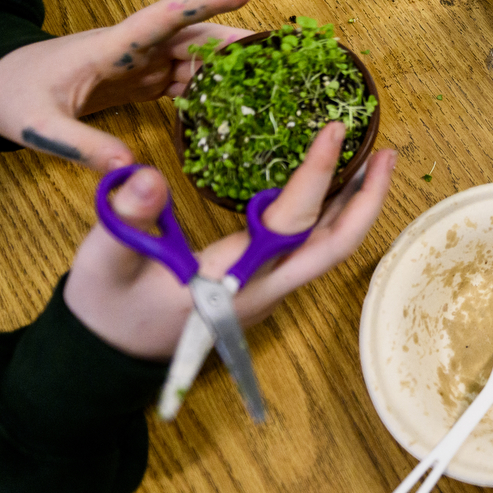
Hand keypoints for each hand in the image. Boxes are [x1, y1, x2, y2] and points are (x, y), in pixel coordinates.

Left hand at [0, 0, 254, 171]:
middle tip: (277, 60)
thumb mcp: (38, 127)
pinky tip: (226, 107)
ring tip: (262, 86)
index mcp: (110, 47)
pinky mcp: (136, 79)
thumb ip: (81, 145)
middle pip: (192, 38)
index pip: (165, 16)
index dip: (206, 4)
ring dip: (223, 71)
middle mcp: (131, 49)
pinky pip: (180, 80)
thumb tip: (128, 169)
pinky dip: (205, 90)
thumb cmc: (10, 95)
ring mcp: (135, 63)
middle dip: (233, 45)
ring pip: (191, 59)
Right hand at [64, 122, 396, 360]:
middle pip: (336, 246)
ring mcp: (268, 289)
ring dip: (354, 206)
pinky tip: (328, 185)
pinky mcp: (263, 284)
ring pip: (326, 248)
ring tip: (372, 159)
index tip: (335, 130)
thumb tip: (147, 176)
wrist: (106, 361)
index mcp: (235, 282)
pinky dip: (327, 214)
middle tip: (388, 152)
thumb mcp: (104, 264)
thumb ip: (126, 221)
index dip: (317, 176)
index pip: (291, 224)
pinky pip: (308, 248)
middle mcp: (265, 287)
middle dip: (369, 199)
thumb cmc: (108, 313)